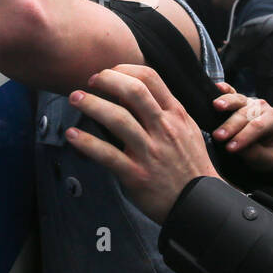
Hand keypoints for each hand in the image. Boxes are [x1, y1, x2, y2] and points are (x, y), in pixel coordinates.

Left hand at [64, 65, 217, 224]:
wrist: (200, 203)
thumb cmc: (189, 164)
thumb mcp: (186, 130)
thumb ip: (163, 110)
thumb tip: (131, 91)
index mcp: (175, 115)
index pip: (150, 78)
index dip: (124, 70)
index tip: (108, 73)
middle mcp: (164, 129)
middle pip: (133, 91)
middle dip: (107, 80)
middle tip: (90, 82)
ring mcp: (150, 151)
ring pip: (118, 119)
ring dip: (91, 105)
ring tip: (75, 99)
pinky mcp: (137, 174)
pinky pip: (107, 154)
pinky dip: (86, 142)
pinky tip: (72, 135)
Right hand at [211, 82, 272, 175]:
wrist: (267, 148)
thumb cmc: (267, 153)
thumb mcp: (267, 159)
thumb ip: (254, 153)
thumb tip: (236, 146)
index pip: (258, 127)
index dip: (243, 137)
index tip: (230, 148)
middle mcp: (262, 107)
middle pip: (245, 114)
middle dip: (231, 126)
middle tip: (218, 136)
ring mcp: (250, 102)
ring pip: (239, 100)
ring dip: (227, 103)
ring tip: (216, 106)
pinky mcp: (239, 100)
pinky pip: (232, 92)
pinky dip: (225, 89)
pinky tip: (218, 87)